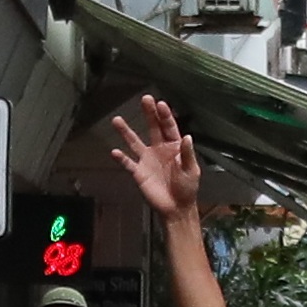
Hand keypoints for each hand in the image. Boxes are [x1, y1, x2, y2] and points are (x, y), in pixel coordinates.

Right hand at [105, 101, 203, 222]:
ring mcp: (147, 159)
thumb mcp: (191, 170)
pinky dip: (122, 158)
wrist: (176, 208)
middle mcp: (159, 149)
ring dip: (126, 132)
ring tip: (117, 120)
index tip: (160, 104)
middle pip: (152, 127)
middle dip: (149, 113)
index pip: (169, 127)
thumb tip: (188, 137)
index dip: (164, 115)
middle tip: (145, 99)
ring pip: (135, 142)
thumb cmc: (187, 188)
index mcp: (174, 147)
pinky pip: (128, 163)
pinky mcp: (139, 172)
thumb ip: (187, 154)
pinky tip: (115, 152)